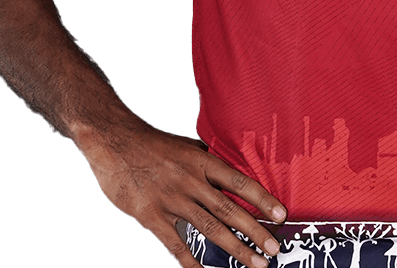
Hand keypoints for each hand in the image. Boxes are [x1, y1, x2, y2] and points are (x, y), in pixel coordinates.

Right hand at [84, 118, 285, 267]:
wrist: (115, 141)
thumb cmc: (152, 144)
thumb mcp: (186, 146)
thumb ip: (207, 162)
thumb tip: (230, 175)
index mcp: (202, 161)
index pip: (239, 182)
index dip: (262, 199)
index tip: (281, 215)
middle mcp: (191, 180)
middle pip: (229, 210)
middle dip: (254, 232)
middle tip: (273, 250)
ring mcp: (172, 199)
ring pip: (209, 229)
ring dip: (235, 249)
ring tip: (254, 263)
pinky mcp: (151, 216)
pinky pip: (175, 244)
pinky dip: (191, 262)